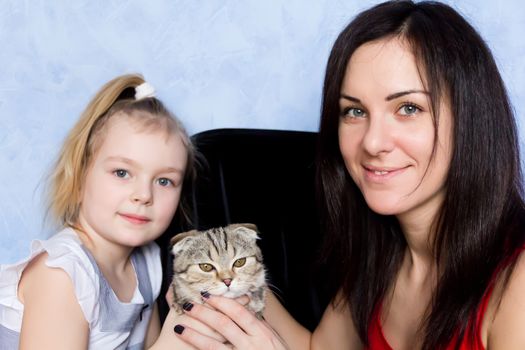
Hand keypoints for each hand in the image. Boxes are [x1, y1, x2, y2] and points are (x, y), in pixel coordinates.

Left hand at [173, 293, 288, 349]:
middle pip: (223, 325)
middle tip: (188, 305)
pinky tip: (188, 349)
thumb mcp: (273, 340)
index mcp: (261, 333)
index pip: (238, 312)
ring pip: (213, 345)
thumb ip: (258, 326)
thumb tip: (243, 309)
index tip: (207, 295)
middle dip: (203, 313)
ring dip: (194, 335)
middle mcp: (251, 345)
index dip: (221, 302)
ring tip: (179, 327)